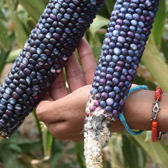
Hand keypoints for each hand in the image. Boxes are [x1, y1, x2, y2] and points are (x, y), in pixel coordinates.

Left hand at [36, 39, 167, 141]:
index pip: (45, 104)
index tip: (39, 70)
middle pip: (60, 89)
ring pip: (75, 78)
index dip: (41, 87)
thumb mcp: (63, 110)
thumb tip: (37, 106)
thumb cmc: (91, 110)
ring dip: (70, 60)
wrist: (129, 108)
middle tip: (52, 51)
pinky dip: (85, 59)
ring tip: (66, 42)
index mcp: (62, 125)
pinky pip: (89, 74)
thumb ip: (45, 110)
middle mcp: (73, 115)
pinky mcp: (101, 93)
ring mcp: (88, 104)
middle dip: (57, 69)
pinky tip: (81, 42)